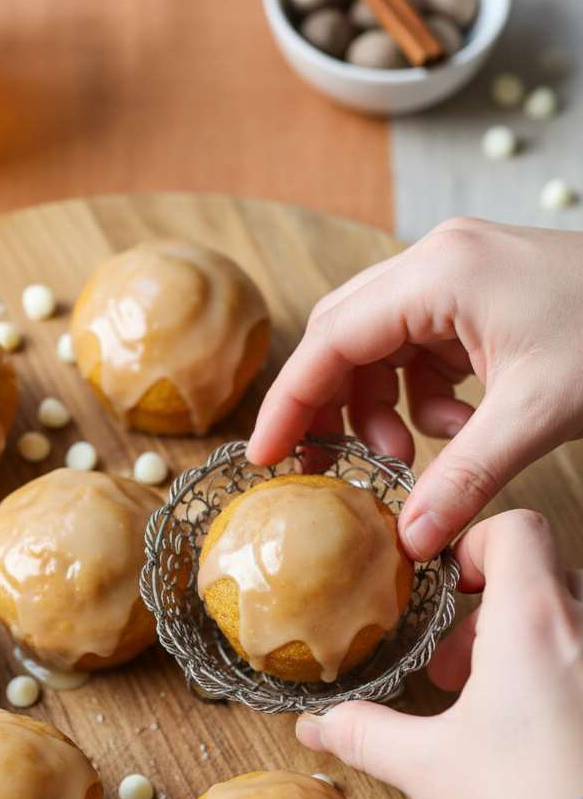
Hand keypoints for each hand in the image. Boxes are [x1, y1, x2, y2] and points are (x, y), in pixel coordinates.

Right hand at [247, 219, 582, 560]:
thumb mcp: (535, 415)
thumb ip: (464, 477)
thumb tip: (410, 538)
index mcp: (439, 273)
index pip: (331, 339)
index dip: (290, 402)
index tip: (264, 456)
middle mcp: (436, 260)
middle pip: (344, 336)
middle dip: (333, 406)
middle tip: (332, 468)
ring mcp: (456, 273)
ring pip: (379, 345)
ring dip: (382, 406)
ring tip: (413, 455)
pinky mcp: (476, 294)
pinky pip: (419, 347)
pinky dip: (423, 394)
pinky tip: (458, 424)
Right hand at [295, 510, 582, 798]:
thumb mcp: (429, 767)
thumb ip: (364, 735)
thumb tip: (315, 728)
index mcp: (531, 624)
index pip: (516, 530)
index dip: (477, 546)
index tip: (451, 589)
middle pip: (544, 576)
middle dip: (494, 617)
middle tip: (460, 672)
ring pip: (575, 620)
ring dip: (534, 646)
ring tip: (501, 705)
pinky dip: (566, 677)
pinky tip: (544, 733)